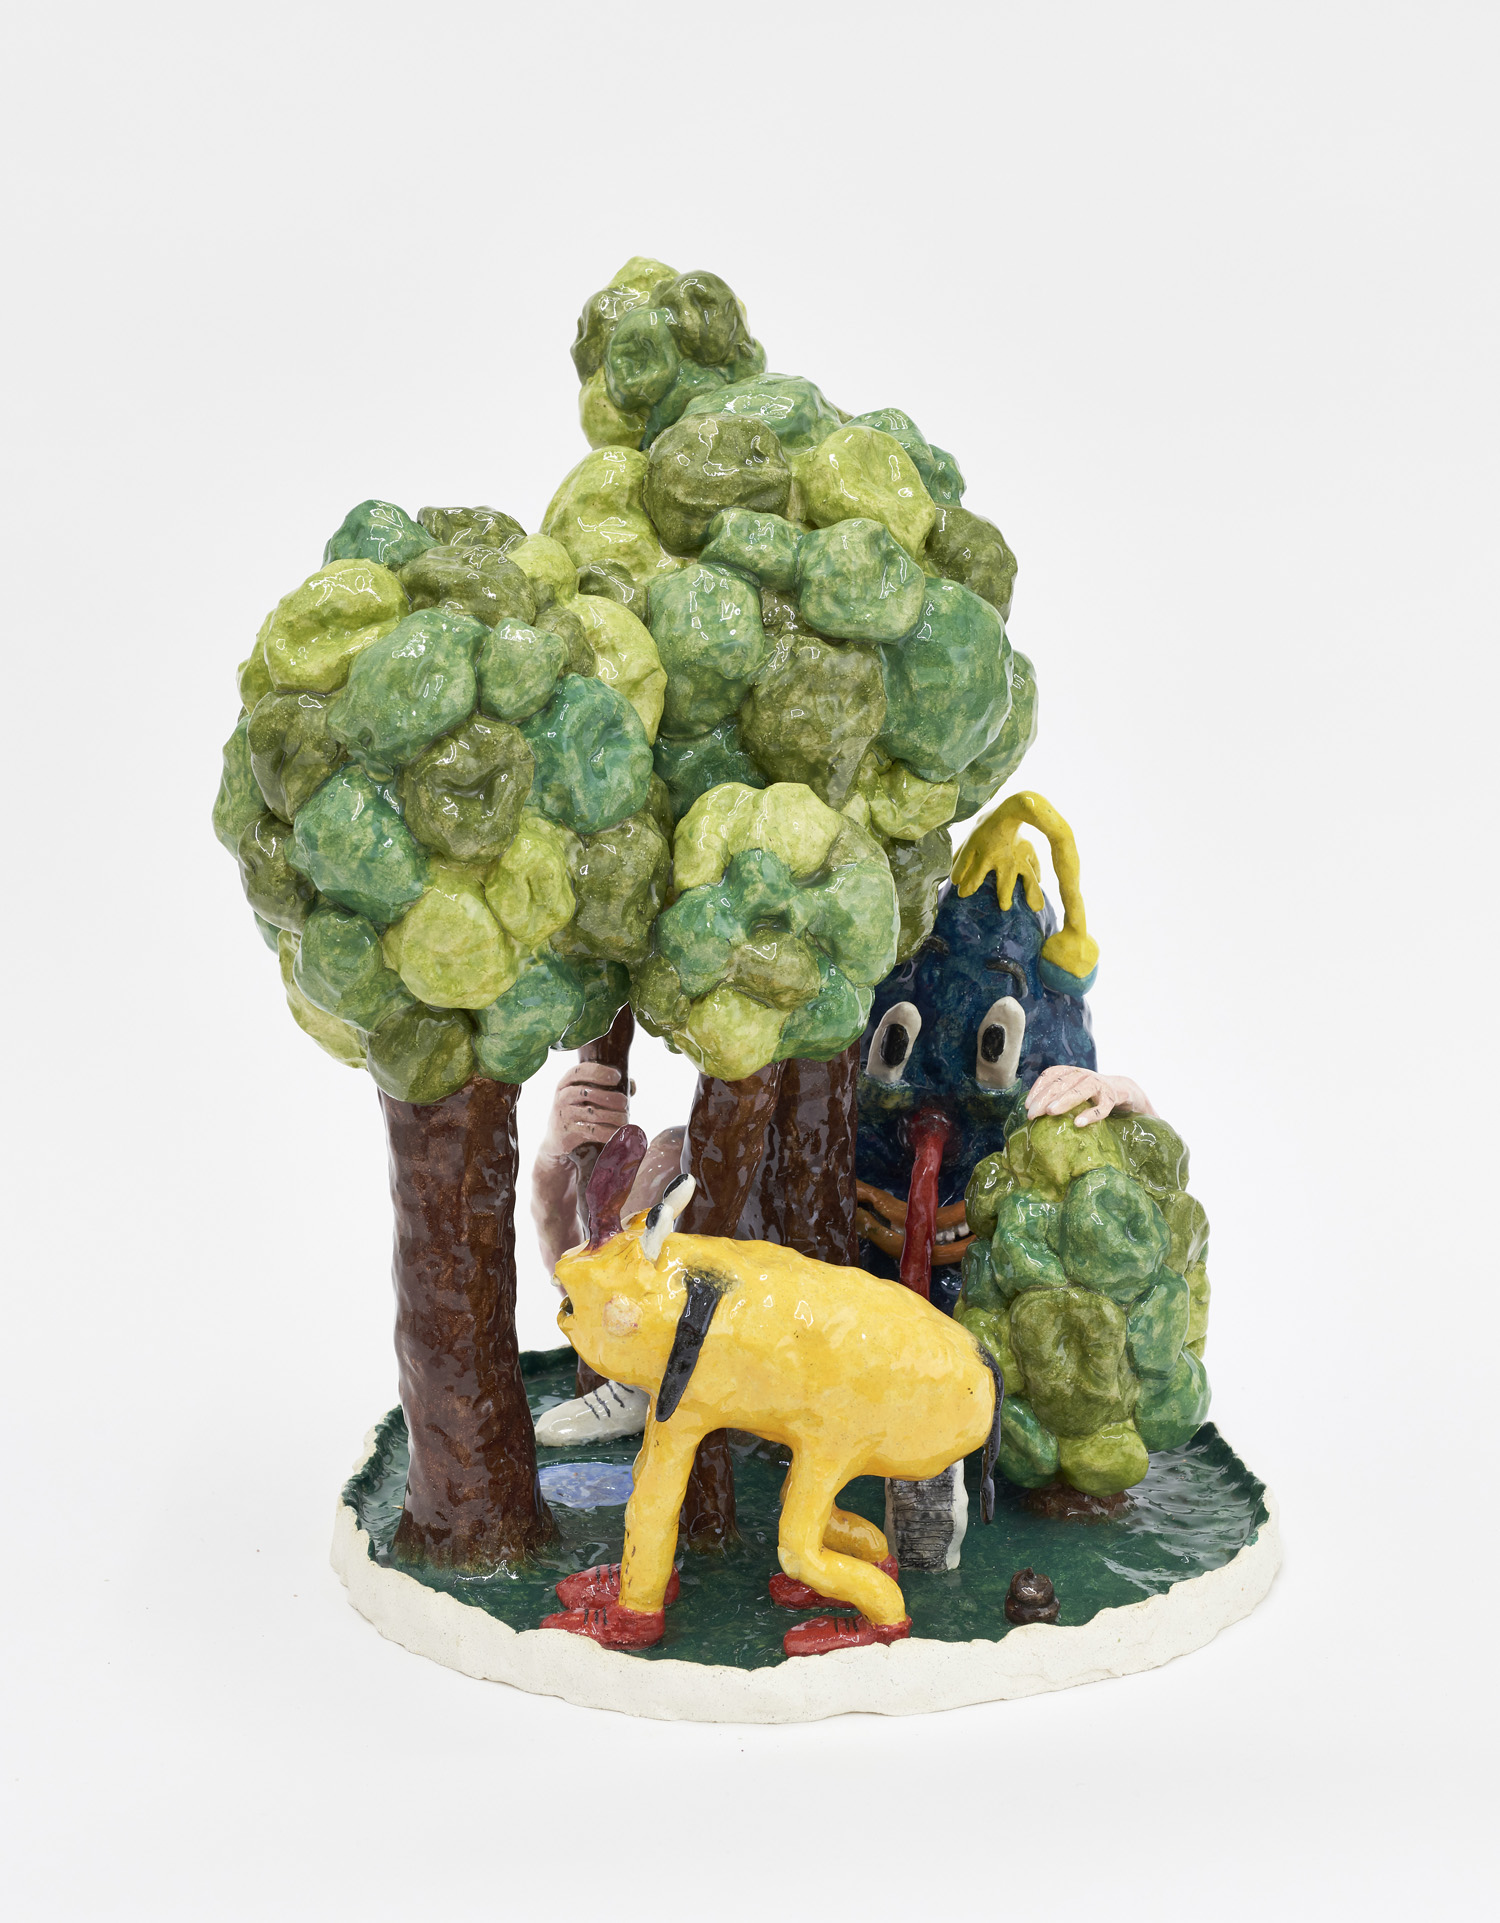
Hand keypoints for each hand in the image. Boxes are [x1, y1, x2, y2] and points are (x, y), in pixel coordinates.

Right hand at [537, 1063, 630, 1165]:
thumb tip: (631, 1084)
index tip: (617, 1077)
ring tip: (625, 1118)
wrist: (558, 1137)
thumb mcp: (587, 1095)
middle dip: (610, 1097)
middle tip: (625, 1101)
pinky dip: (608, 1131)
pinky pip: (592, 1131)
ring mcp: (564, 1115)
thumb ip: (608, 1087)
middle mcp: (562, 1096)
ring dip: (613, 1116)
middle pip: (586, 1092)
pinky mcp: (568, 1132)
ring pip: (592, 1113)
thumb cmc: (579, 1110)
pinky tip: (617, 1131)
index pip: (579, 1071)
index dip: (599, 1072)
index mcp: (566, 1082)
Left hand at [1025, 1067, 1154, 1127]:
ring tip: (1051, 1112)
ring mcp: (1099, 1085)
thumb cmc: (1091, 1094)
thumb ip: (1057, 1096)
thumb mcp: (1073, 1090)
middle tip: (1033, 1114)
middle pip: (1062, 1082)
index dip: (1038, 1088)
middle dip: (1045, 1097)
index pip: (1052, 1074)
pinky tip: (1078, 1124)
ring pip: (1081, 1089)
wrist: (1123, 1090)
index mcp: (1072, 1071)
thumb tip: (1032, 1113)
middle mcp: (1084, 1074)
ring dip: (1064, 1100)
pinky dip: (1090, 1115)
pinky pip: (1102, 1107)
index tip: (1027, 1105)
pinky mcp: (1112, 1098)